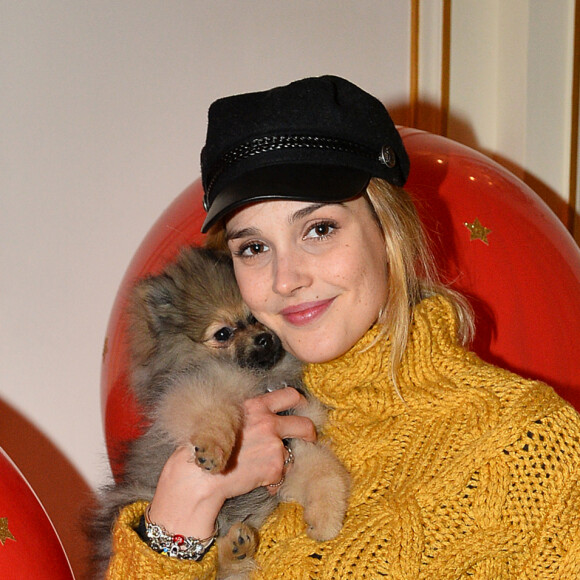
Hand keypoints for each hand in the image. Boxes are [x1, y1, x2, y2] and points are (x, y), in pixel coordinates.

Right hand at [148, 387, 315, 536]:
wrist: (200, 473)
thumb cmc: (207, 446)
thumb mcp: (228, 417)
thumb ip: (250, 415)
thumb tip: (264, 418)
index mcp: (256, 407)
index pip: (290, 395)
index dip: (300, 402)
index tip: (302, 408)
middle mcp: (268, 423)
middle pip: (304, 424)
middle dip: (310, 432)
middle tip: (308, 438)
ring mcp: (274, 445)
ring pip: (292, 453)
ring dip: (282, 461)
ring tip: (262, 467)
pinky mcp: (275, 467)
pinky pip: (282, 474)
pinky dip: (272, 479)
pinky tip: (256, 480)